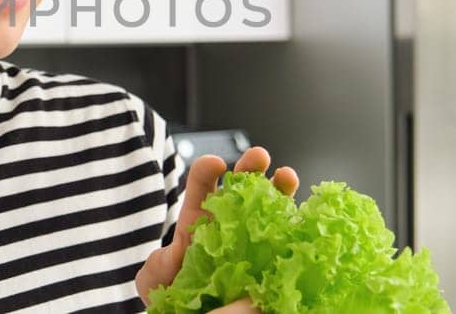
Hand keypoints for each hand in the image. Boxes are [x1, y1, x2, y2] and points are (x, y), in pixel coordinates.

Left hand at [135, 146, 299, 310]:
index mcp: (199, 222)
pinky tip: (300, 217)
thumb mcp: (155, 278)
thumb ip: (158, 265)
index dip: (206, 171)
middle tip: (258, 156)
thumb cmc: (171, 294)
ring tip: (286, 175)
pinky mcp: (268, 263)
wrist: (192, 313)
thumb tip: (177, 255)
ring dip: (279, 189)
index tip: (215, 164)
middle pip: (241, 189)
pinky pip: (285, 241)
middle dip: (250, 168)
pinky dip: (294, 227)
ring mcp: (250, 243)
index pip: (202, 187)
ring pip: (269, 209)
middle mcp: (228, 227)